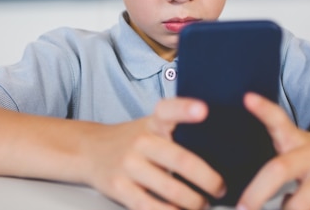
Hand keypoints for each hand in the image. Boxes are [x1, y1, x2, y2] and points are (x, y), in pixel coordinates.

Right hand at [83, 97, 224, 209]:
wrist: (89, 150)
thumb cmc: (133, 139)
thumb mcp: (151, 125)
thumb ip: (177, 130)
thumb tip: (220, 149)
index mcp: (153, 122)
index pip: (169, 109)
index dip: (186, 109)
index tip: (204, 110)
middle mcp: (141, 141)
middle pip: (181, 161)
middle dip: (208, 180)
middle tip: (220, 188)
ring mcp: (129, 165)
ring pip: (171, 190)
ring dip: (194, 202)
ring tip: (203, 204)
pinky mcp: (119, 187)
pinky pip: (150, 207)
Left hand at [237, 93, 309, 209]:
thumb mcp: (289, 137)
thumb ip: (268, 125)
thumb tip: (247, 99)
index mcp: (297, 139)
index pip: (278, 121)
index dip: (262, 109)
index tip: (247, 98)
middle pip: (280, 171)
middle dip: (256, 194)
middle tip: (244, 208)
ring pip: (299, 206)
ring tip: (289, 204)